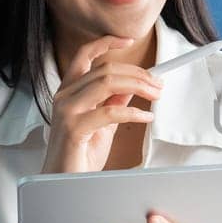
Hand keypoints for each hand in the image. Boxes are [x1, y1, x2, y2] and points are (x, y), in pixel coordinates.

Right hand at [40, 34, 163, 174]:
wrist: (63, 183)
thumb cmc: (80, 155)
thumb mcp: (103, 124)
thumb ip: (113, 103)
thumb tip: (132, 87)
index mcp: (68, 91)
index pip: (84, 56)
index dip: (106, 43)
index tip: (129, 39)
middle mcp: (64, 96)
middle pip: (105, 69)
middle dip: (138, 73)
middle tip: (158, 83)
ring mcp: (66, 110)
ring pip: (107, 82)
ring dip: (138, 85)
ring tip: (156, 94)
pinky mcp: (74, 128)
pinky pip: (110, 111)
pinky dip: (133, 112)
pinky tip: (146, 116)